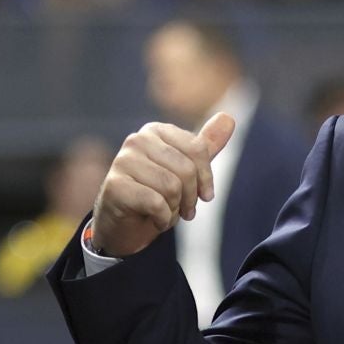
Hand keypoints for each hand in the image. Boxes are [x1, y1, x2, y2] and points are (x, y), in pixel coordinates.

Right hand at [88, 112, 235, 257]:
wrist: (124, 225)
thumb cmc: (156, 194)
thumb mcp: (186, 169)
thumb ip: (205, 146)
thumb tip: (228, 118)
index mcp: (156, 130)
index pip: (198, 149)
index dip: (206, 178)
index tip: (205, 196)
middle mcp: (137, 140)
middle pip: (186, 170)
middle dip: (191, 197)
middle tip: (185, 211)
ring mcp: (123, 161)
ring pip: (171, 187)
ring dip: (175, 209)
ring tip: (166, 213)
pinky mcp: (115, 185)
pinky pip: (156, 203)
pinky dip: (163, 219)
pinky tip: (156, 220)